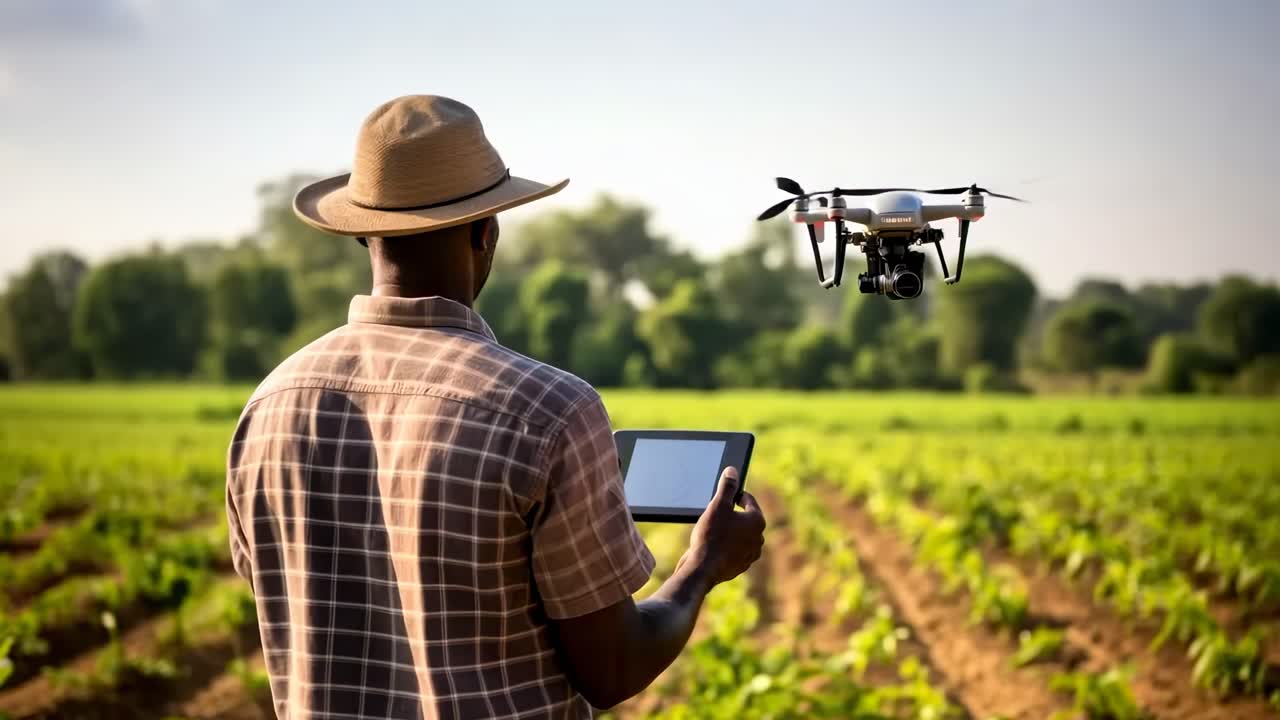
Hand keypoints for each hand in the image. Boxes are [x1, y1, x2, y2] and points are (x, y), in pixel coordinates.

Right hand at [683, 466, 765, 587]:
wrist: (702, 569)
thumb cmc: (711, 535)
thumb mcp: (717, 505)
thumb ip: (727, 487)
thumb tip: (733, 470)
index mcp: (757, 521)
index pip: (748, 500)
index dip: (734, 494)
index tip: (724, 495)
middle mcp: (758, 538)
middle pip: (745, 518)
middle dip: (732, 514)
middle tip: (715, 513)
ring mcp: (750, 554)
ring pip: (739, 535)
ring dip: (728, 530)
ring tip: (712, 529)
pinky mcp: (739, 566)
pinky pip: (733, 549)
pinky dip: (725, 545)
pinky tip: (712, 544)